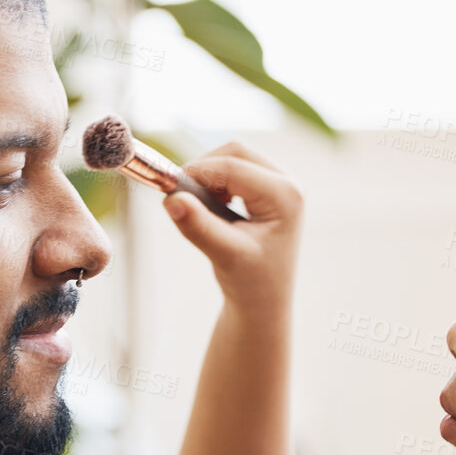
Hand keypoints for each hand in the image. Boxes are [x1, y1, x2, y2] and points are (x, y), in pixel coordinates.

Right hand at [163, 142, 302, 316]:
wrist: (263, 302)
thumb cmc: (250, 282)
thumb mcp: (224, 255)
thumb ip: (199, 226)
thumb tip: (172, 200)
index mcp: (285, 196)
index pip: (233, 167)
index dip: (197, 172)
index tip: (167, 188)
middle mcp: (288, 183)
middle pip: (235, 152)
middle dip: (204, 169)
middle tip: (180, 195)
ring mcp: (280, 184)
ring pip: (233, 157)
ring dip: (209, 176)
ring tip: (197, 207)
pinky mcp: (268, 188)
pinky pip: (235, 168)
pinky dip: (215, 182)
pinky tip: (210, 208)